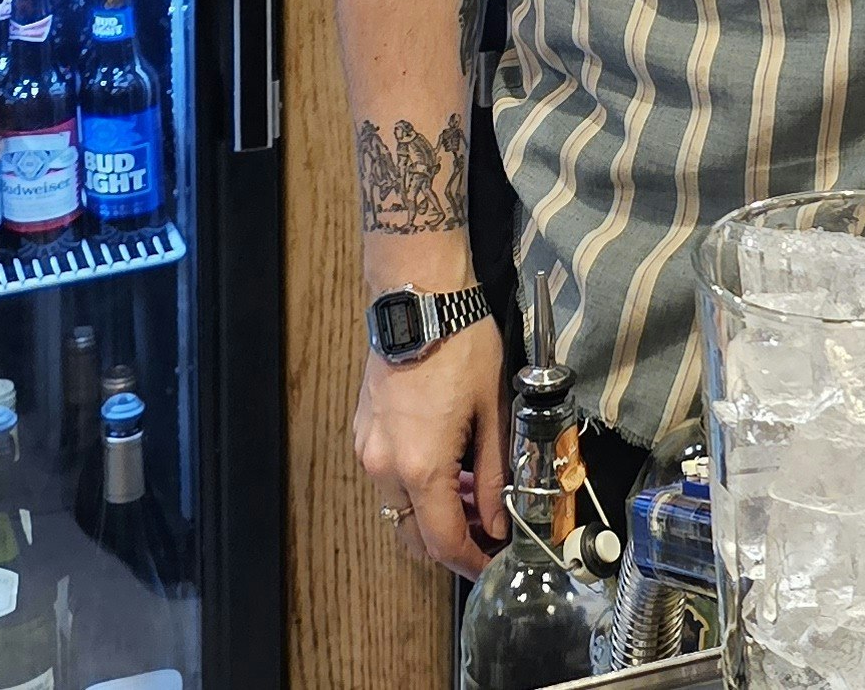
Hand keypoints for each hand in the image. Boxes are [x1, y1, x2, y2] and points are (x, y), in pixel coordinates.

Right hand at [357, 317, 507, 576]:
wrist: (420, 301)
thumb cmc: (462, 348)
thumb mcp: (494, 414)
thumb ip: (497, 476)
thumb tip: (501, 520)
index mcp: (421, 467)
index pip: (444, 541)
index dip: (471, 562)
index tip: (493, 565)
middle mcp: (384, 467)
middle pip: (414, 536)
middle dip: (453, 543)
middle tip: (489, 534)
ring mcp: (368, 450)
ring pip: (399, 510)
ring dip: (434, 515)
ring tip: (475, 496)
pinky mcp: (363, 433)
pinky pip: (388, 481)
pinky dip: (417, 489)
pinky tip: (449, 468)